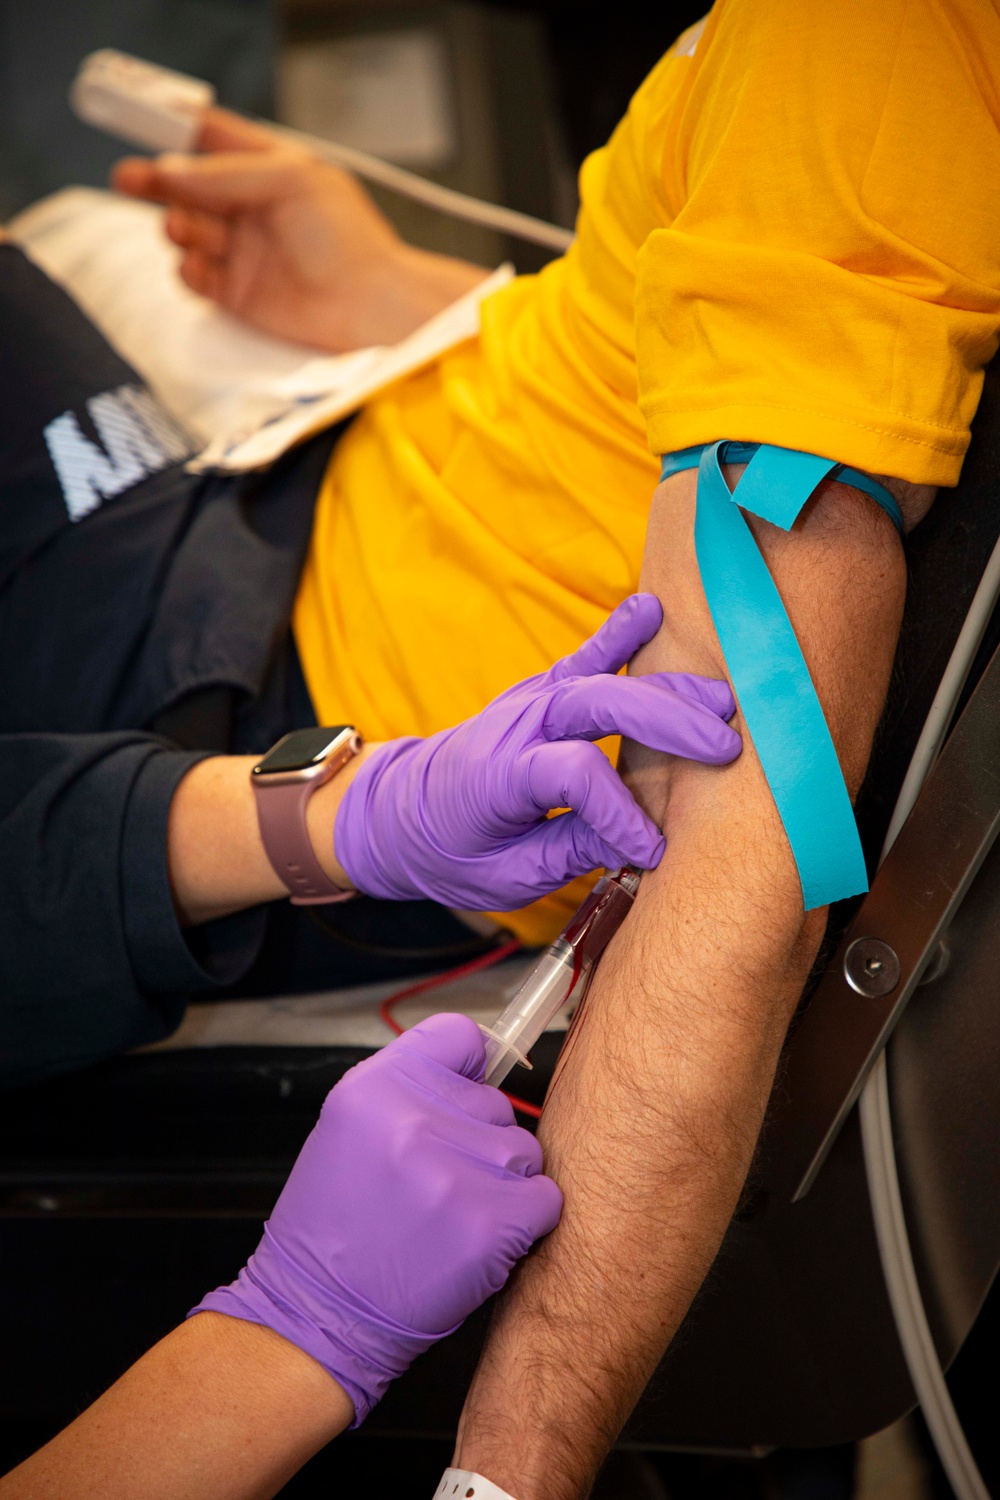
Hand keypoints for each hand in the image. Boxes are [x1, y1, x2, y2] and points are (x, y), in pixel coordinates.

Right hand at [112, 107, 486, 350]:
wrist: (369, 307)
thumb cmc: (348, 240)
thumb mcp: (291, 181)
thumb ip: (228, 174)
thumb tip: (172, 170)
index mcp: (272, 170)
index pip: (215, 139)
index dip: (177, 129)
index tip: (143, 119)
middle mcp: (254, 209)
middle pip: (189, 186)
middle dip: (158, 180)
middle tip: (129, 178)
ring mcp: (245, 252)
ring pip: (189, 230)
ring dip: (178, 225)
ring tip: (181, 226)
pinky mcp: (238, 295)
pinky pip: (196, 275)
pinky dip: (189, 269)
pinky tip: (196, 265)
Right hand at [190, 1015, 561, 1424]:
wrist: (316, 1314)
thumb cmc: (335, 1227)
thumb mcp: (349, 1131)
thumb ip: (409, 1090)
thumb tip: (481, 1064)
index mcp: (373, 1088)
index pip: (458, 1035)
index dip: (468, 1069)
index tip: (463, 1093)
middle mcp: (412, 1120)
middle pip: (497, 1103)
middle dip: (478, 1142)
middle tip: (435, 1185)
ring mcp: (453, 1172)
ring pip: (523, 1150)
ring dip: (502, 1184)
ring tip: (452, 1216)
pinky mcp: (489, 1224)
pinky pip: (543, 1199)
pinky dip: (523, 1222)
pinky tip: (478, 1240)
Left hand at [334, 593, 740, 909]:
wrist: (403, 810)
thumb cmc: (454, 850)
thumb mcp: (505, 875)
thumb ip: (569, 851)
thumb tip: (639, 842)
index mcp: (500, 776)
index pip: (575, 774)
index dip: (622, 811)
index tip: (653, 849)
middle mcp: (516, 726)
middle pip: (599, 705)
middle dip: (668, 724)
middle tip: (727, 749)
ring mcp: (528, 702)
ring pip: (604, 681)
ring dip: (667, 690)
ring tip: (724, 702)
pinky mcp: (540, 692)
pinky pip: (583, 657)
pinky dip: (618, 634)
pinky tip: (652, 611)